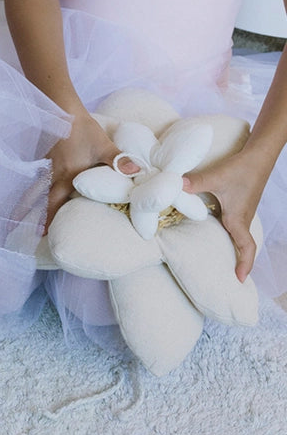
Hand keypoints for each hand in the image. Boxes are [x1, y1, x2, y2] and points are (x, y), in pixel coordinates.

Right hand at [45, 110, 138, 230]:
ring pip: (41, 191)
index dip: (49, 220)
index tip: (44, 236)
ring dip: (37, 203)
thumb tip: (136, 172)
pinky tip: (41, 192)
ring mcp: (49, 167)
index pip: (55, 204)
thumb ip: (118, 160)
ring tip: (31, 217)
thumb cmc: (82, 128)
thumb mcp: (103, 145)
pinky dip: (41, 189)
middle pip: (44, 201)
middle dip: (40, 216)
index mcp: (68, 177)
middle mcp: (55, 176)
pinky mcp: (48, 159)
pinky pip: (43, 179)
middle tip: (38, 233)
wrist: (63, 108)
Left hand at [182, 151, 267, 281]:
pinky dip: (226, 237)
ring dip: (231, 250)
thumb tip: (175, 186)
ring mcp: (241, 214)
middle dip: (236, 263)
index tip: (238, 279)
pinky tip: (211, 235)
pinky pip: (232, 227)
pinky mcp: (238, 207)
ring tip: (218, 264)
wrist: (258, 155)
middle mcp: (241, 219)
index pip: (246, 247)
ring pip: (236, 238)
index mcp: (238, 218)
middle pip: (240, 247)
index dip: (244, 264)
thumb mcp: (218, 176)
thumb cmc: (242, 167)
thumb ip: (196, 182)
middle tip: (225, 280)